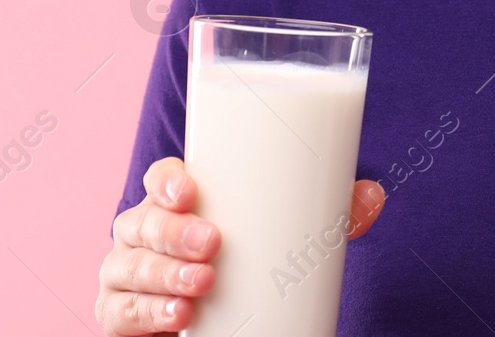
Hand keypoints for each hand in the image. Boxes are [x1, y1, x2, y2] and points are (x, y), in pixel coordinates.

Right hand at [96, 156, 386, 334]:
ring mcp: (127, 275)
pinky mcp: (123, 316)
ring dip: (162, 277)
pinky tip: (175, 316)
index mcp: (177, 201)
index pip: (161, 178)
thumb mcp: (291, 229)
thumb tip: (374, 196)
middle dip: (174, 234)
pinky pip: (120, 315)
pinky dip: (144, 315)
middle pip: (142, 223)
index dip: (168, 180)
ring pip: (128, 269)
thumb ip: (333, 211)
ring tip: (201, 286)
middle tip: (213, 246)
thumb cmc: (253, 254)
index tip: (191, 190)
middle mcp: (143, 233)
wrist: (228, 316)